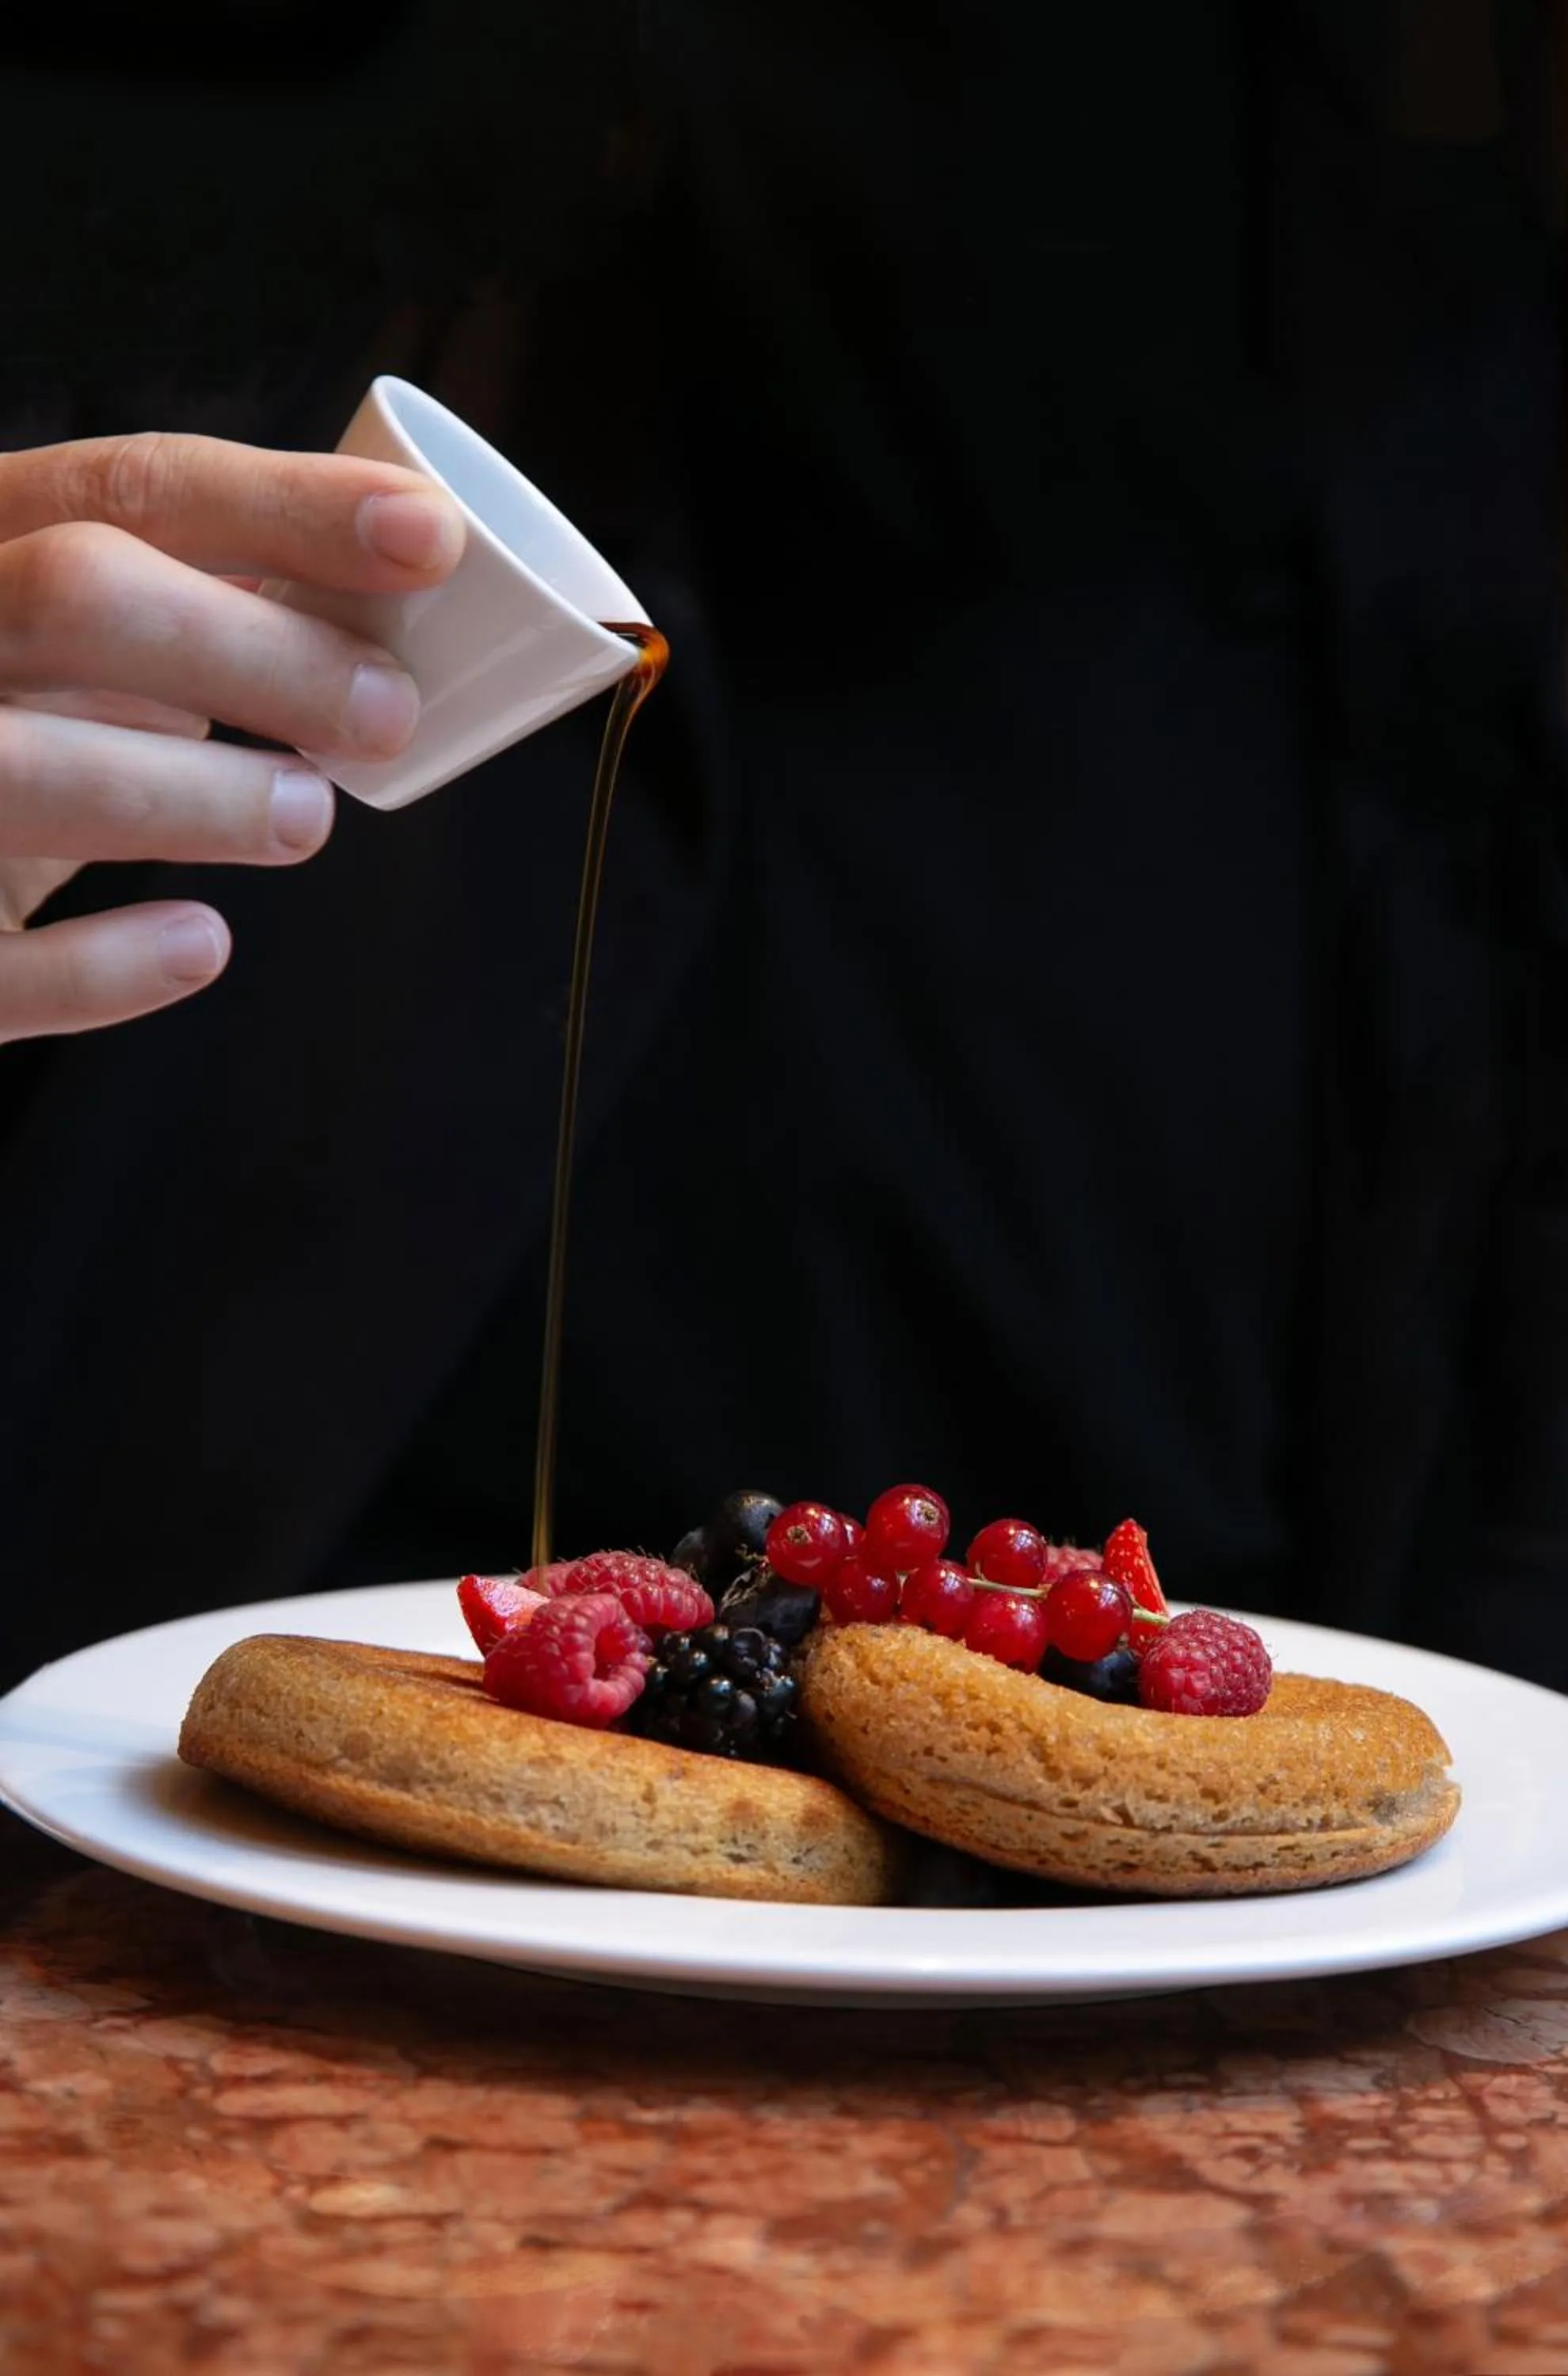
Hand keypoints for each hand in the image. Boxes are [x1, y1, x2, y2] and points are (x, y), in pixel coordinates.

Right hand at [0, 430, 465, 1042]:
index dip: (287, 508)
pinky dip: (102, 963)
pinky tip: (202, 943)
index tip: (428, 540)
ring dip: (189, 794)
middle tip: (388, 713)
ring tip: (307, 817)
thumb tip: (399, 587)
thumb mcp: (77, 642)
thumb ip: (193, 609)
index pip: (127, 489)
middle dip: (255, 653)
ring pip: (17, 765)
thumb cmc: (18, 722)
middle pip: (72, 596)